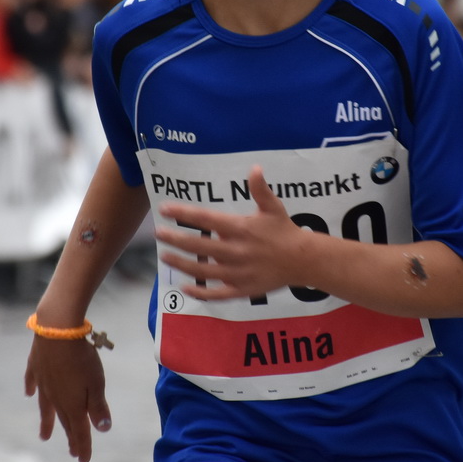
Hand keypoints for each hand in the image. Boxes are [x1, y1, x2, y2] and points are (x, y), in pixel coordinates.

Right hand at [24, 334, 111, 461]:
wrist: (57, 330)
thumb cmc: (81, 357)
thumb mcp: (96, 383)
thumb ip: (98, 407)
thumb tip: (103, 430)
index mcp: (72, 404)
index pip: (79, 431)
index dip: (83, 446)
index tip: (83, 461)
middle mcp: (55, 398)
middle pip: (64, 421)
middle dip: (70, 437)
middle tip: (73, 451)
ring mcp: (43, 383)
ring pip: (46, 407)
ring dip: (47, 422)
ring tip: (44, 436)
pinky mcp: (36, 366)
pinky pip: (32, 382)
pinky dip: (31, 389)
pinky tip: (29, 394)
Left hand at [157, 166, 311, 301]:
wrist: (304, 260)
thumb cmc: (285, 231)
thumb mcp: (273, 207)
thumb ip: (260, 189)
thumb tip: (255, 168)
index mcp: (241, 229)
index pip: (206, 219)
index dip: (184, 213)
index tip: (165, 208)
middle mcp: (237, 251)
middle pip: (200, 245)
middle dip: (176, 238)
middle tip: (158, 232)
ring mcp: (238, 272)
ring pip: (203, 270)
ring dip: (182, 264)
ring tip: (165, 256)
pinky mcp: (243, 289)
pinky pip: (218, 293)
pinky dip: (201, 292)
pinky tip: (184, 287)